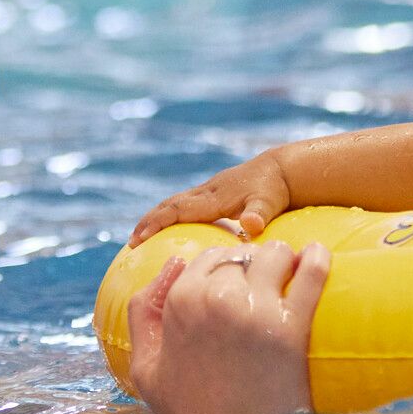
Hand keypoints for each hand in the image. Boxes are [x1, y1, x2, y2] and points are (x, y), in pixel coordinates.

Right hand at [126, 242, 328, 413]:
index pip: (209, 258)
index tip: (242, 278)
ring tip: (294, 271)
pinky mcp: (293, 327)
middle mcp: (217, 299)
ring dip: (286, 259)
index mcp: (181, 304)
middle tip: (269, 281)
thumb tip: (172, 262)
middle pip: (243, 253)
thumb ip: (143, 311)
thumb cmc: (190, 412)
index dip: (227, 265)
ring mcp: (257, 311)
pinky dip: (317, 259)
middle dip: (255, 263)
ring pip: (277, 254)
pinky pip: (312, 273)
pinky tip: (319, 256)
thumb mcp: (146, 368)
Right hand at [129, 151, 291, 246]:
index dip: (156, 223)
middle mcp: (206, 193)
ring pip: (174, 203)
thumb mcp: (269, 204)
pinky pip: (184, 204)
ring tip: (140, 236)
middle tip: (131, 242)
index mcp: (213, 199)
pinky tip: (167, 228)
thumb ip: (259, 215)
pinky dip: (169, 215)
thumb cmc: (275, 191)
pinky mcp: (213, 194)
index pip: (177, 210)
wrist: (281, 171)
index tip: (139, 239)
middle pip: (169, 205)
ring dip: (155, 217)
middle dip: (148, 222)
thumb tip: (251, 225)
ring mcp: (208, 192)